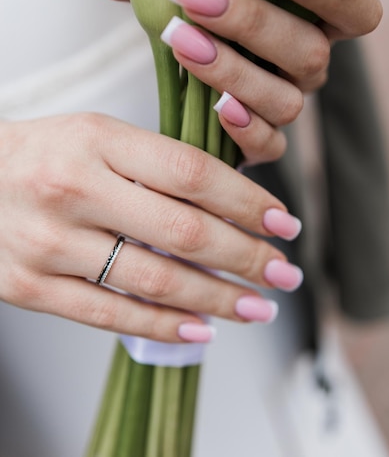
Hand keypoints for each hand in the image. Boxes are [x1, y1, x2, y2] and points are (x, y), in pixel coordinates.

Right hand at [0, 114, 302, 342]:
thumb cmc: (44, 154)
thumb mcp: (98, 135)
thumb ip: (157, 164)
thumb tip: (233, 204)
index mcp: (97, 140)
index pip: (192, 173)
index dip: (247, 201)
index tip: (283, 223)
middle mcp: (73, 189)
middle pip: (183, 231)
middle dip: (246, 258)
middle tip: (284, 273)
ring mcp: (48, 243)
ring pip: (153, 280)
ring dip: (216, 300)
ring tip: (256, 307)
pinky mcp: (28, 286)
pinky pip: (108, 314)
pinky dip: (163, 325)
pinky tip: (200, 330)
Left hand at [74, 0, 381, 163]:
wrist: (186, 76)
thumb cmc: (192, 22)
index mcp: (308, 19)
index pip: (353, 9)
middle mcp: (307, 65)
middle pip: (310, 52)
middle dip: (253, 23)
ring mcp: (287, 106)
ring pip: (286, 100)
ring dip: (235, 73)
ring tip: (185, 46)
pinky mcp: (264, 144)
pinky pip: (268, 146)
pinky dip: (244, 130)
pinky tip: (216, 109)